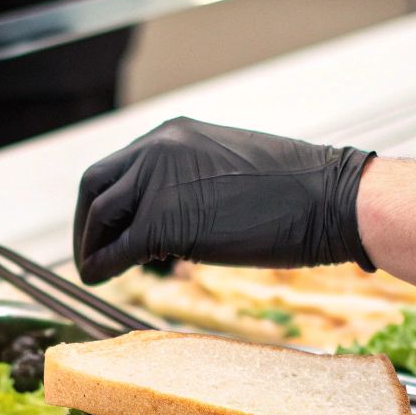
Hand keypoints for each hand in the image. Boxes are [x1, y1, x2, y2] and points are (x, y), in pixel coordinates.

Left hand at [73, 117, 374, 283]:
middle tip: (89, 251)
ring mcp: (157, 182)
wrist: (328, 199)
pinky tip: (100, 280)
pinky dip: (100, 267)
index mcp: (172, 134)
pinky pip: (117, 249)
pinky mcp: (162, 220)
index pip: (117, 165)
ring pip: (100, 216)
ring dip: (91, 247)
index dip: (104, 200)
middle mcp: (157, 148)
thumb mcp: (229, 170)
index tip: (104, 227)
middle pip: (95, 185)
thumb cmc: (296, 191)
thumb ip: (190, 182)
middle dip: (86, 222)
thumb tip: (170, 215)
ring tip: (95, 271)